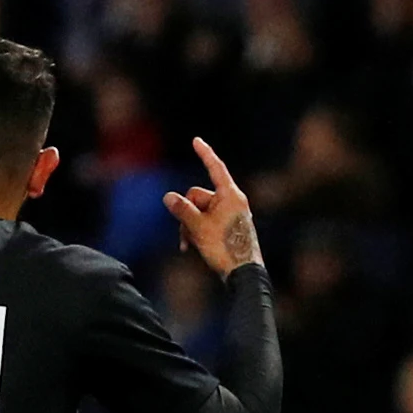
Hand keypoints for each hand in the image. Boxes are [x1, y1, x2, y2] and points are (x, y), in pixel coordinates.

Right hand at [163, 138, 259, 278]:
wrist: (243, 271)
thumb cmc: (225, 247)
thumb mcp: (198, 227)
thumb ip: (182, 210)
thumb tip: (168, 196)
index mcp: (230, 195)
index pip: (215, 168)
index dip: (204, 154)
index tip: (196, 140)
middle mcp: (232, 201)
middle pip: (198, 195)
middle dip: (187, 212)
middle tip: (187, 233)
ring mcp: (229, 213)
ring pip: (198, 211)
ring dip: (189, 226)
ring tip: (189, 244)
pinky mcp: (226, 225)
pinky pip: (204, 221)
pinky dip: (195, 231)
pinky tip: (191, 247)